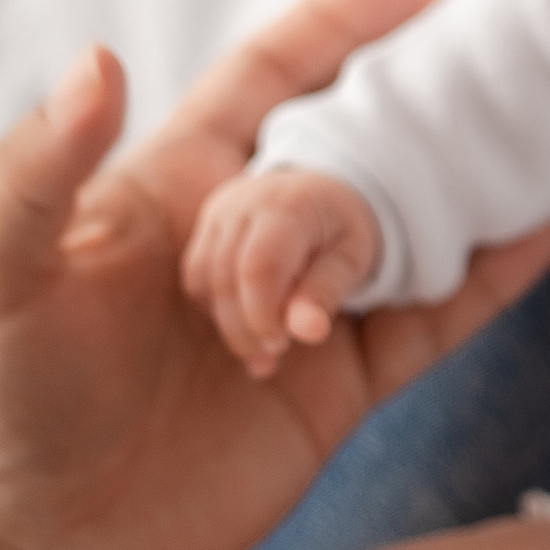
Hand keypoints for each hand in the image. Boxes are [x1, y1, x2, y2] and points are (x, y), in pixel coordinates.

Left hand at [0, 0, 549, 549]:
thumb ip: (39, 171)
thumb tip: (99, 58)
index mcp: (179, 188)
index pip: (272, 78)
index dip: (339, 21)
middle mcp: (253, 236)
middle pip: (363, 132)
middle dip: (432, 71)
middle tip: (507, 11)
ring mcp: (304, 309)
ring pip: (411, 220)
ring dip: (473, 169)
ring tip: (545, 111)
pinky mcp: (339, 387)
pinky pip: (434, 320)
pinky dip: (493, 278)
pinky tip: (546, 231)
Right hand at [182, 168, 382, 378]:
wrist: (321, 194)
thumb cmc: (342, 230)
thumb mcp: (351, 260)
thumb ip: (326, 292)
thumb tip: (308, 332)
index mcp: (289, 207)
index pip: (259, 267)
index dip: (263, 314)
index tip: (280, 345)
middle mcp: (244, 205)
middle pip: (227, 277)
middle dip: (244, 326)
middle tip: (271, 356)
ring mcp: (218, 215)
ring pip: (205, 280)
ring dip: (226, 323)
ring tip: (259, 350)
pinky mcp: (205, 230)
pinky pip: (197, 277)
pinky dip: (215, 308)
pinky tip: (243, 325)